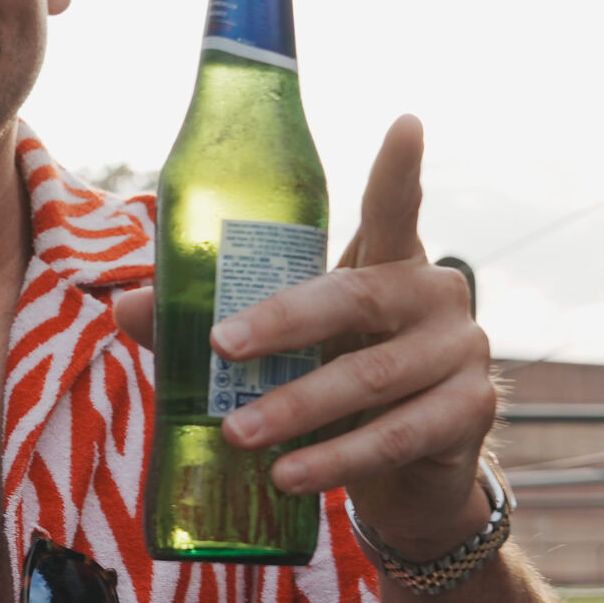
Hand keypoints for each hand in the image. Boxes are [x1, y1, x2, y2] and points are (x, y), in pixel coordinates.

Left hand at [111, 115, 496, 560]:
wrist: (406, 479)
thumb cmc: (338, 388)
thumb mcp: (289, 352)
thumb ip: (222, 324)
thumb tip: (131, 307)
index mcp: (389, 264)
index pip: (396, 209)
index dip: (399, 169)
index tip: (404, 123)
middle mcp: (435, 297)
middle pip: (356, 298)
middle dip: (283, 323)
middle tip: (220, 347)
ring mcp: (462, 353)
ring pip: (370, 378)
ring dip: (296, 408)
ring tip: (236, 434)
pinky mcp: (471, 414)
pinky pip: (395, 436)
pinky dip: (335, 458)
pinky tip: (289, 476)